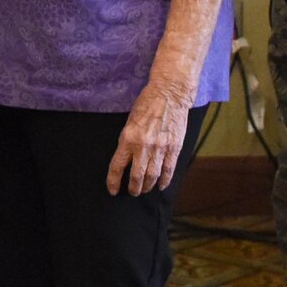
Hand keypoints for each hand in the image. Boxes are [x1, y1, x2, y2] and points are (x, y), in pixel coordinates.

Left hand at [106, 81, 192, 195]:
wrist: (169, 94)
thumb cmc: (147, 104)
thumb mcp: (129, 122)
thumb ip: (127, 141)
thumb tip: (126, 159)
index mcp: (128, 139)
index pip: (117, 167)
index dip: (113, 182)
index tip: (112, 190)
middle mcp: (143, 146)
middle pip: (136, 176)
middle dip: (133, 188)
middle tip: (132, 192)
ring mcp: (160, 148)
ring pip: (152, 176)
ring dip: (147, 186)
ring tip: (144, 190)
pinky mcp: (174, 148)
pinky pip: (169, 170)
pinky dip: (165, 181)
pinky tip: (161, 186)